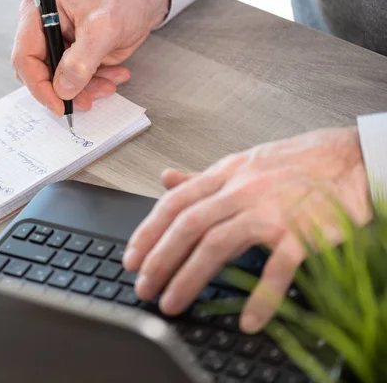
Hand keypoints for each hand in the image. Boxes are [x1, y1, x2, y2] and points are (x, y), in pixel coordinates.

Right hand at [11, 0, 170, 115]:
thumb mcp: (102, 27)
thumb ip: (80, 61)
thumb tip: (63, 89)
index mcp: (39, 14)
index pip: (26, 57)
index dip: (39, 85)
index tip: (58, 104)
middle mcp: (46, 30)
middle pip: (41, 74)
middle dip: (65, 91)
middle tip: (87, 100)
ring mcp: (62, 44)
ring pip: (61, 82)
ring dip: (86, 90)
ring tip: (109, 85)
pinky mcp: (78, 56)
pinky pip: (79, 81)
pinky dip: (97, 84)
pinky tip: (115, 75)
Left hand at [123, 127, 371, 332]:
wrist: (349, 159)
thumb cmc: (294, 164)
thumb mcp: (241, 164)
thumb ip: (202, 177)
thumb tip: (165, 179)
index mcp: (225, 175)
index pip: (174, 203)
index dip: (147, 232)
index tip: (131, 259)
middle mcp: (242, 191)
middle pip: (188, 226)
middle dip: (159, 260)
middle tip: (143, 288)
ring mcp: (271, 211)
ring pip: (218, 244)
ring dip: (189, 278)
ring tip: (172, 303)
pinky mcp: (302, 232)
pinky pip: (277, 268)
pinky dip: (262, 297)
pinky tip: (248, 319)